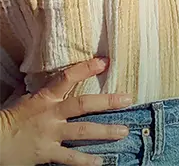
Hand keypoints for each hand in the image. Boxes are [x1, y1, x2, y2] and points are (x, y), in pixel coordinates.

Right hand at [0, 57, 131, 165]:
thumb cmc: (8, 118)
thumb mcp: (24, 98)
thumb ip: (41, 89)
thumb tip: (50, 76)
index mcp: (45, 97)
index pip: (68, 77)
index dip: (86, 68)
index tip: (105, 61)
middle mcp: (51, 114)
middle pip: (83, 104)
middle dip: (107, 102)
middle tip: (128, 99)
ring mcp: (50, 134)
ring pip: (82, 131)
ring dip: (105, 131)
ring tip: (124, 131)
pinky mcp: (46, 153)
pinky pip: (69, 158)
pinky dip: (85, 161)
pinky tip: (100, 162)